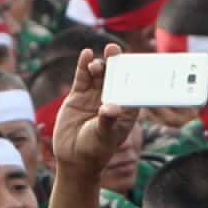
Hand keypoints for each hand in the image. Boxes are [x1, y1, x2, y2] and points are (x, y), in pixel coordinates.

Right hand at [53, 44, 141, 175]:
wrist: (73, 158)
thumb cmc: (95, 150)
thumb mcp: (103, 136)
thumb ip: (107, 120)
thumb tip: (111, 108)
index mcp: (126, 109)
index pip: (133, 88)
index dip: (134, 73)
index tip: (135, 61)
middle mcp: (112, 99)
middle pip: (116, 76)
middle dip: (116, 62)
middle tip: (114, 49)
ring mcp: (95, 96)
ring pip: (99, 74)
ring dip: (100, 64)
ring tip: (98, 64)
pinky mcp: (79, 95)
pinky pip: (83, 77)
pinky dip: (84, 65)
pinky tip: (86, 54)